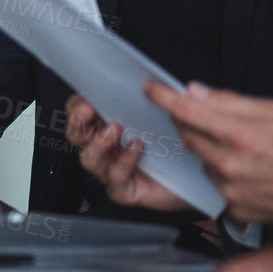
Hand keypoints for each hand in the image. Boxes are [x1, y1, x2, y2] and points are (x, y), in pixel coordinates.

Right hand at [65, 92, 189, 211]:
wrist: (196, 176)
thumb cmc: (179, 145)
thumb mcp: (166, 114)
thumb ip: (156, 96)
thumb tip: (152, 82)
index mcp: (108, 124)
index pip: (79, 111)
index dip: (77, 105)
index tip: (87, 97)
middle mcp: (105, 147)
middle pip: (76, 135)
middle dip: (78, 122)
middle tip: (89, 110)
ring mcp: (111, 169)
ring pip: (88, 159)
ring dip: (98, 143)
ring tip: (116, 130)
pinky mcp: (124, 189)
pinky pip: (114, 178)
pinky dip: (123, 162)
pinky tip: (137, 148)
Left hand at [150, 81, 272, 225]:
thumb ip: (230, 101)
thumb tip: (195, 92)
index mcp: (239, 135)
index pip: (186, 111)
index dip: (163, 97)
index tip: (151, 89)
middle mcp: (230, 164)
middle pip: (188, 137)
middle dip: (190, 124)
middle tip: (210, 119)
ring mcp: (233, 190)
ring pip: (203, 162)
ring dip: (211, 152)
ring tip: (243, 150)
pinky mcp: (238, 209)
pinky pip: (218, 186)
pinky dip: (225, 176)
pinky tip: (249, 172)